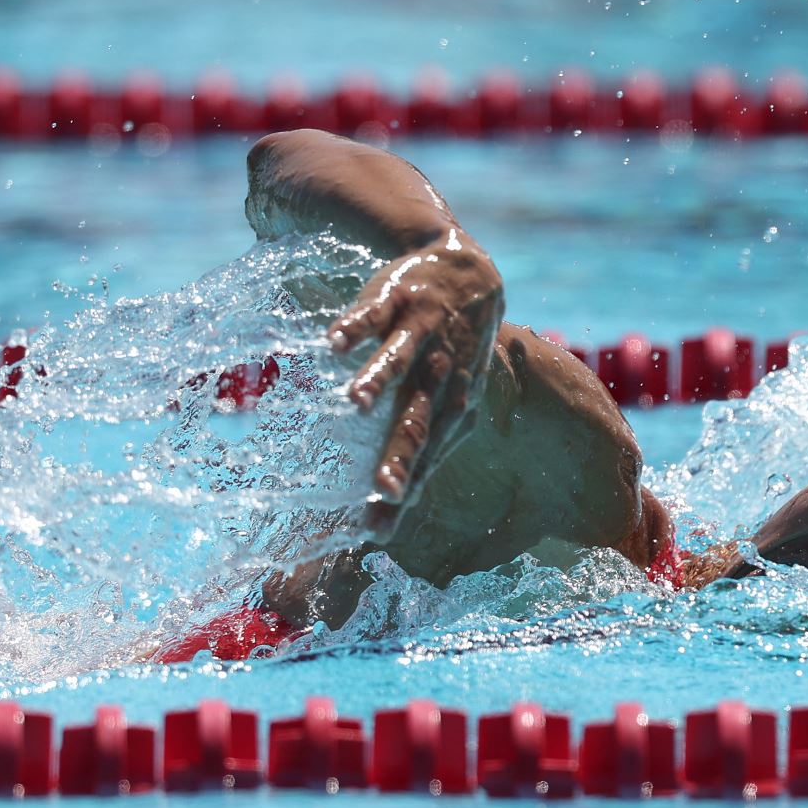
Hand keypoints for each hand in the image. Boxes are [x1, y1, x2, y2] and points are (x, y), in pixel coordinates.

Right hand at [328, 236, 502, 538]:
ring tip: (355, 402)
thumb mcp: (450, 401)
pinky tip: (336, 342)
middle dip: (400, 454)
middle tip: (382, 488)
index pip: (425, 459)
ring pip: (399, 360)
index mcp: (450, 407)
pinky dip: (357, 325)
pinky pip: (375, 313)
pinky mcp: (400, 298)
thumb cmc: (452, 353)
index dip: (404, 493)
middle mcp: (438, 375)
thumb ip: (423, 445)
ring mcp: (421, 334)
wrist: (471, 277)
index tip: (378, 529)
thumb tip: (395, 503)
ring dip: (379, 380)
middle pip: (417, 420)